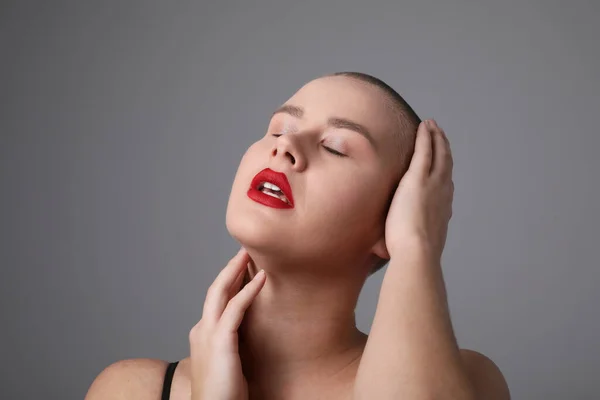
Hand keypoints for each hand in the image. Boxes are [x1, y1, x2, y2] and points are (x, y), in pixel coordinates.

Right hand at [189, 247, 266, 399]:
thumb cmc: (225, 393)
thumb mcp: (230, 361)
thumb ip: (235, 343)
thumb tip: (250, 332)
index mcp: (204, 334)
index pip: (216, 299)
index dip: (229, 280)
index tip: (243, 265)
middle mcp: (202, 330)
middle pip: (216, 289)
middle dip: (230, 268)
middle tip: (244, 249)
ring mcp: (208, 335)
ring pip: (220, 292)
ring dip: (236, 270)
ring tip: (250, 254)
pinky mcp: (220, 342)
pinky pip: (236, 308)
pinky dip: (248, 290)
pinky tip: (262, 278)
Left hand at [384, 119, 453, 261]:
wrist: (417, 252)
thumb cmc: (411, 255)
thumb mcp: (413, 244)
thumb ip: (404, 239)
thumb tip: (384, 250)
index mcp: (442, 210)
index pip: (445, 186)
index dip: (443, 173)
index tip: (441, 165)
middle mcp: (443, 194)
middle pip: (446, 165)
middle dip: (444, 149)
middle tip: (441, 136)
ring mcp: (433, 184)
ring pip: (439, 154)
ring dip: (436, 139)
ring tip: (432, 127)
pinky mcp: (418, 178)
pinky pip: (425, 150)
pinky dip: (426, 137)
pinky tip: (424, 126)